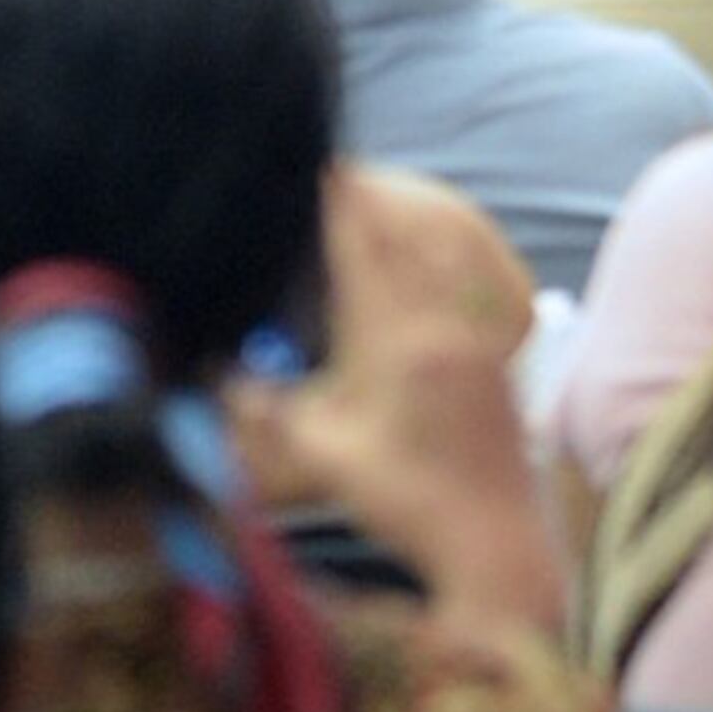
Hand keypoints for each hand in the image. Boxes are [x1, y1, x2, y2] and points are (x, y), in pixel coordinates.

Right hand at [229, 163, 558, 629]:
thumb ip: (268, 414)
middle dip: (376, 202)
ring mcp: (478, 346)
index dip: (343, 208)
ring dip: (416, 224)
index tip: (324, 167)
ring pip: (448, 263)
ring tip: (388, 195)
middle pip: (409, 244)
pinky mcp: (496, 365)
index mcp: (399, 346)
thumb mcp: (324, 459)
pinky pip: (473, 289)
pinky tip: (441, 256)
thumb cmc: (407, 503)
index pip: (366, 256)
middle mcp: (444, 333)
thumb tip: (216, 376)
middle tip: (347, 168)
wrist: (496, 544)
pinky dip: (449, 260)